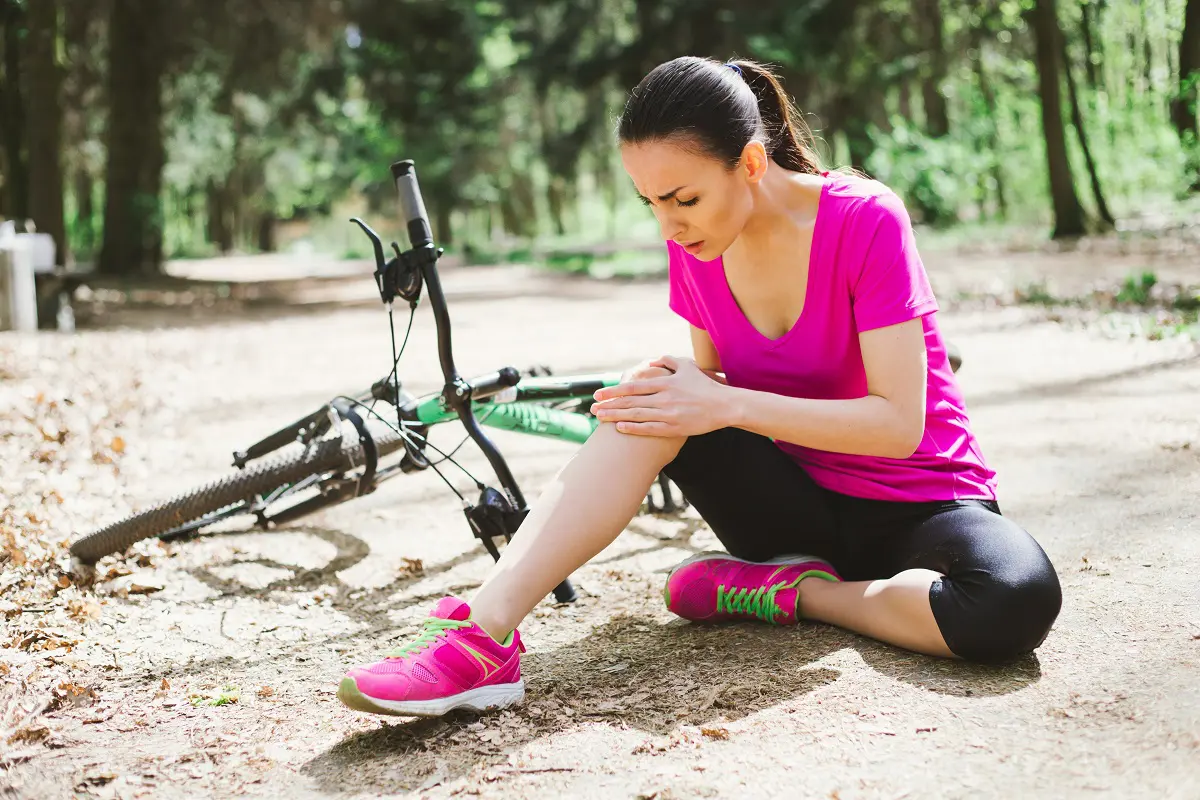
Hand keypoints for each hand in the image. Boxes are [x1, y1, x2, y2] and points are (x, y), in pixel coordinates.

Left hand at [592, 355, 731, 436]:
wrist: (724, 406)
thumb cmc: (705, 386)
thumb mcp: (687, 366)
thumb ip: (667, 361)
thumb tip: (649, 363)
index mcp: (666, 383)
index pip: (633, 387)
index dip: (614, 391)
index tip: (598, 394)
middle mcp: (665, 398)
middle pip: (630, 402)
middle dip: (609, 405)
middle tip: (592, 409)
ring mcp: (669, 414)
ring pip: (636, 416)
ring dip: (616, 417)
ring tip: (600, 418)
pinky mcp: (674, 428)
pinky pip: (649, 429)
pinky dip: (633, 428)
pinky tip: (620, 428)